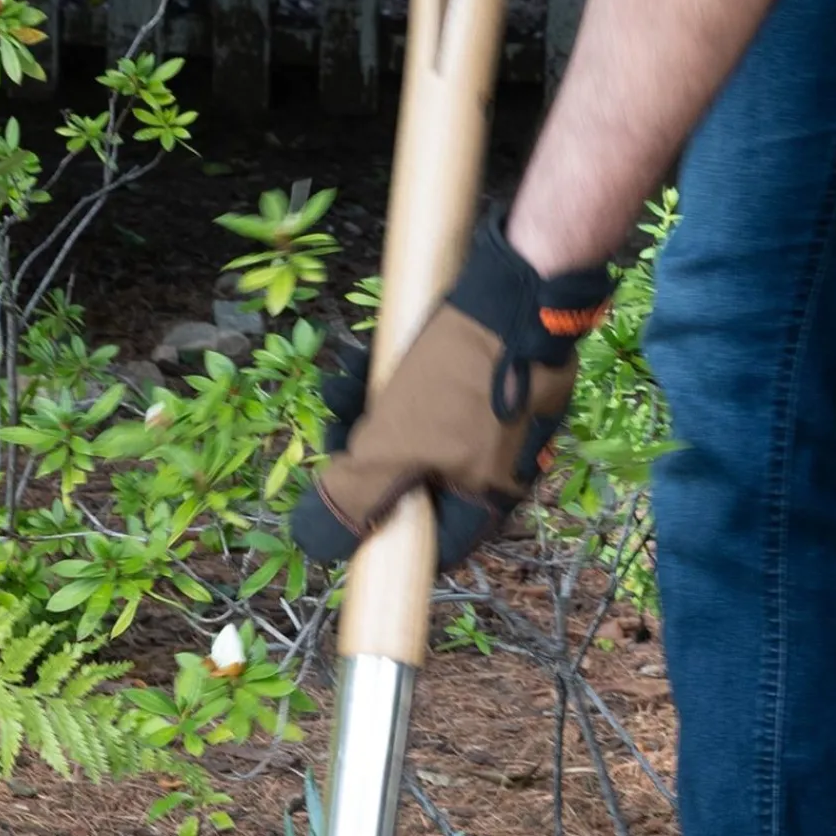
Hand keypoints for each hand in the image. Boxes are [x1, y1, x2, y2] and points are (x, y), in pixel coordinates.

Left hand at [291, 211, 611, 569]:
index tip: (346, 511)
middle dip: (368, 457)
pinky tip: (363, 362)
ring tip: (340, 387)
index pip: (435, 544)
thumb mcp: (394, 445)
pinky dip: (398, 388)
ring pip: (421, 436)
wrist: (520, 290)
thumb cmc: (459, 379)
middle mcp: (501, 468)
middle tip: (336, 432)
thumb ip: (357, 497)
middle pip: (420, 484)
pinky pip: (436, 400)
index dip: (384, 536)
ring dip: (372, 416)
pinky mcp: (494, 381)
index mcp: (489, 496)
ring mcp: (501, 423)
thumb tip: (316, 543)